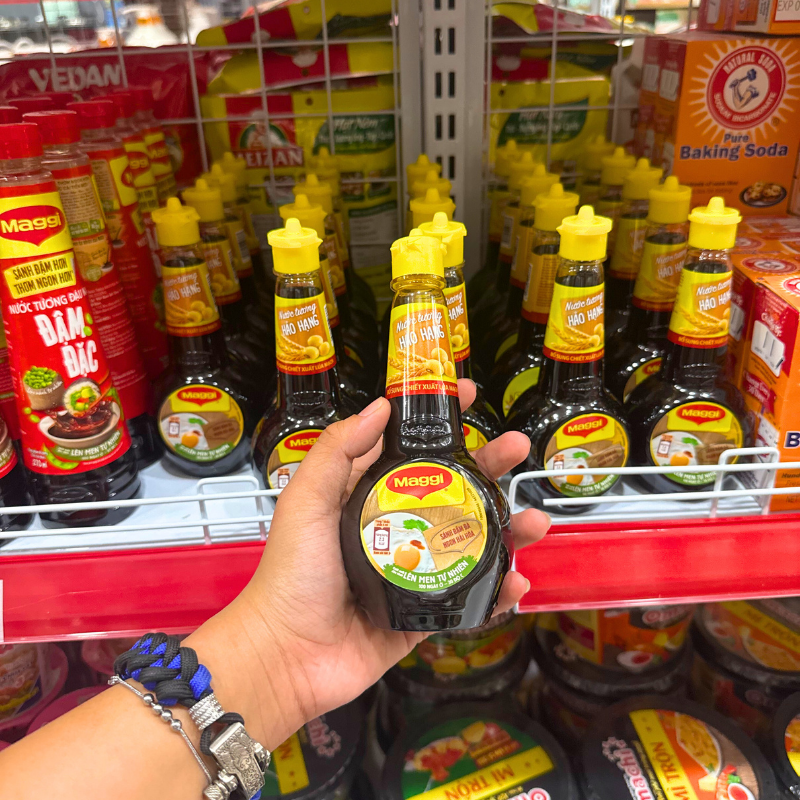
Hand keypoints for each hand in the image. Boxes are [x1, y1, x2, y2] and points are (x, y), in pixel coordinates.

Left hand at [191, 380, 548, 748]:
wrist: (289, 655)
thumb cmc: (291, 574)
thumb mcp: (307, 501)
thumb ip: (338, 451)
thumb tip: (379, 406)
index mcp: (367, 497)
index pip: (410, 449)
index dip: (439, 421)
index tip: (466, 394)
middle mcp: (396, 528)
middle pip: (453, 489)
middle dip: (490, 466)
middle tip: (517, 448)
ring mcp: (415, 570)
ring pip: (472, 541)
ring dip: (509, 528)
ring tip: (534, 520)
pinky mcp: (424, 611)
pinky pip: (470, 597)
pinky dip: (499, 591)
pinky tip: (517, 581)